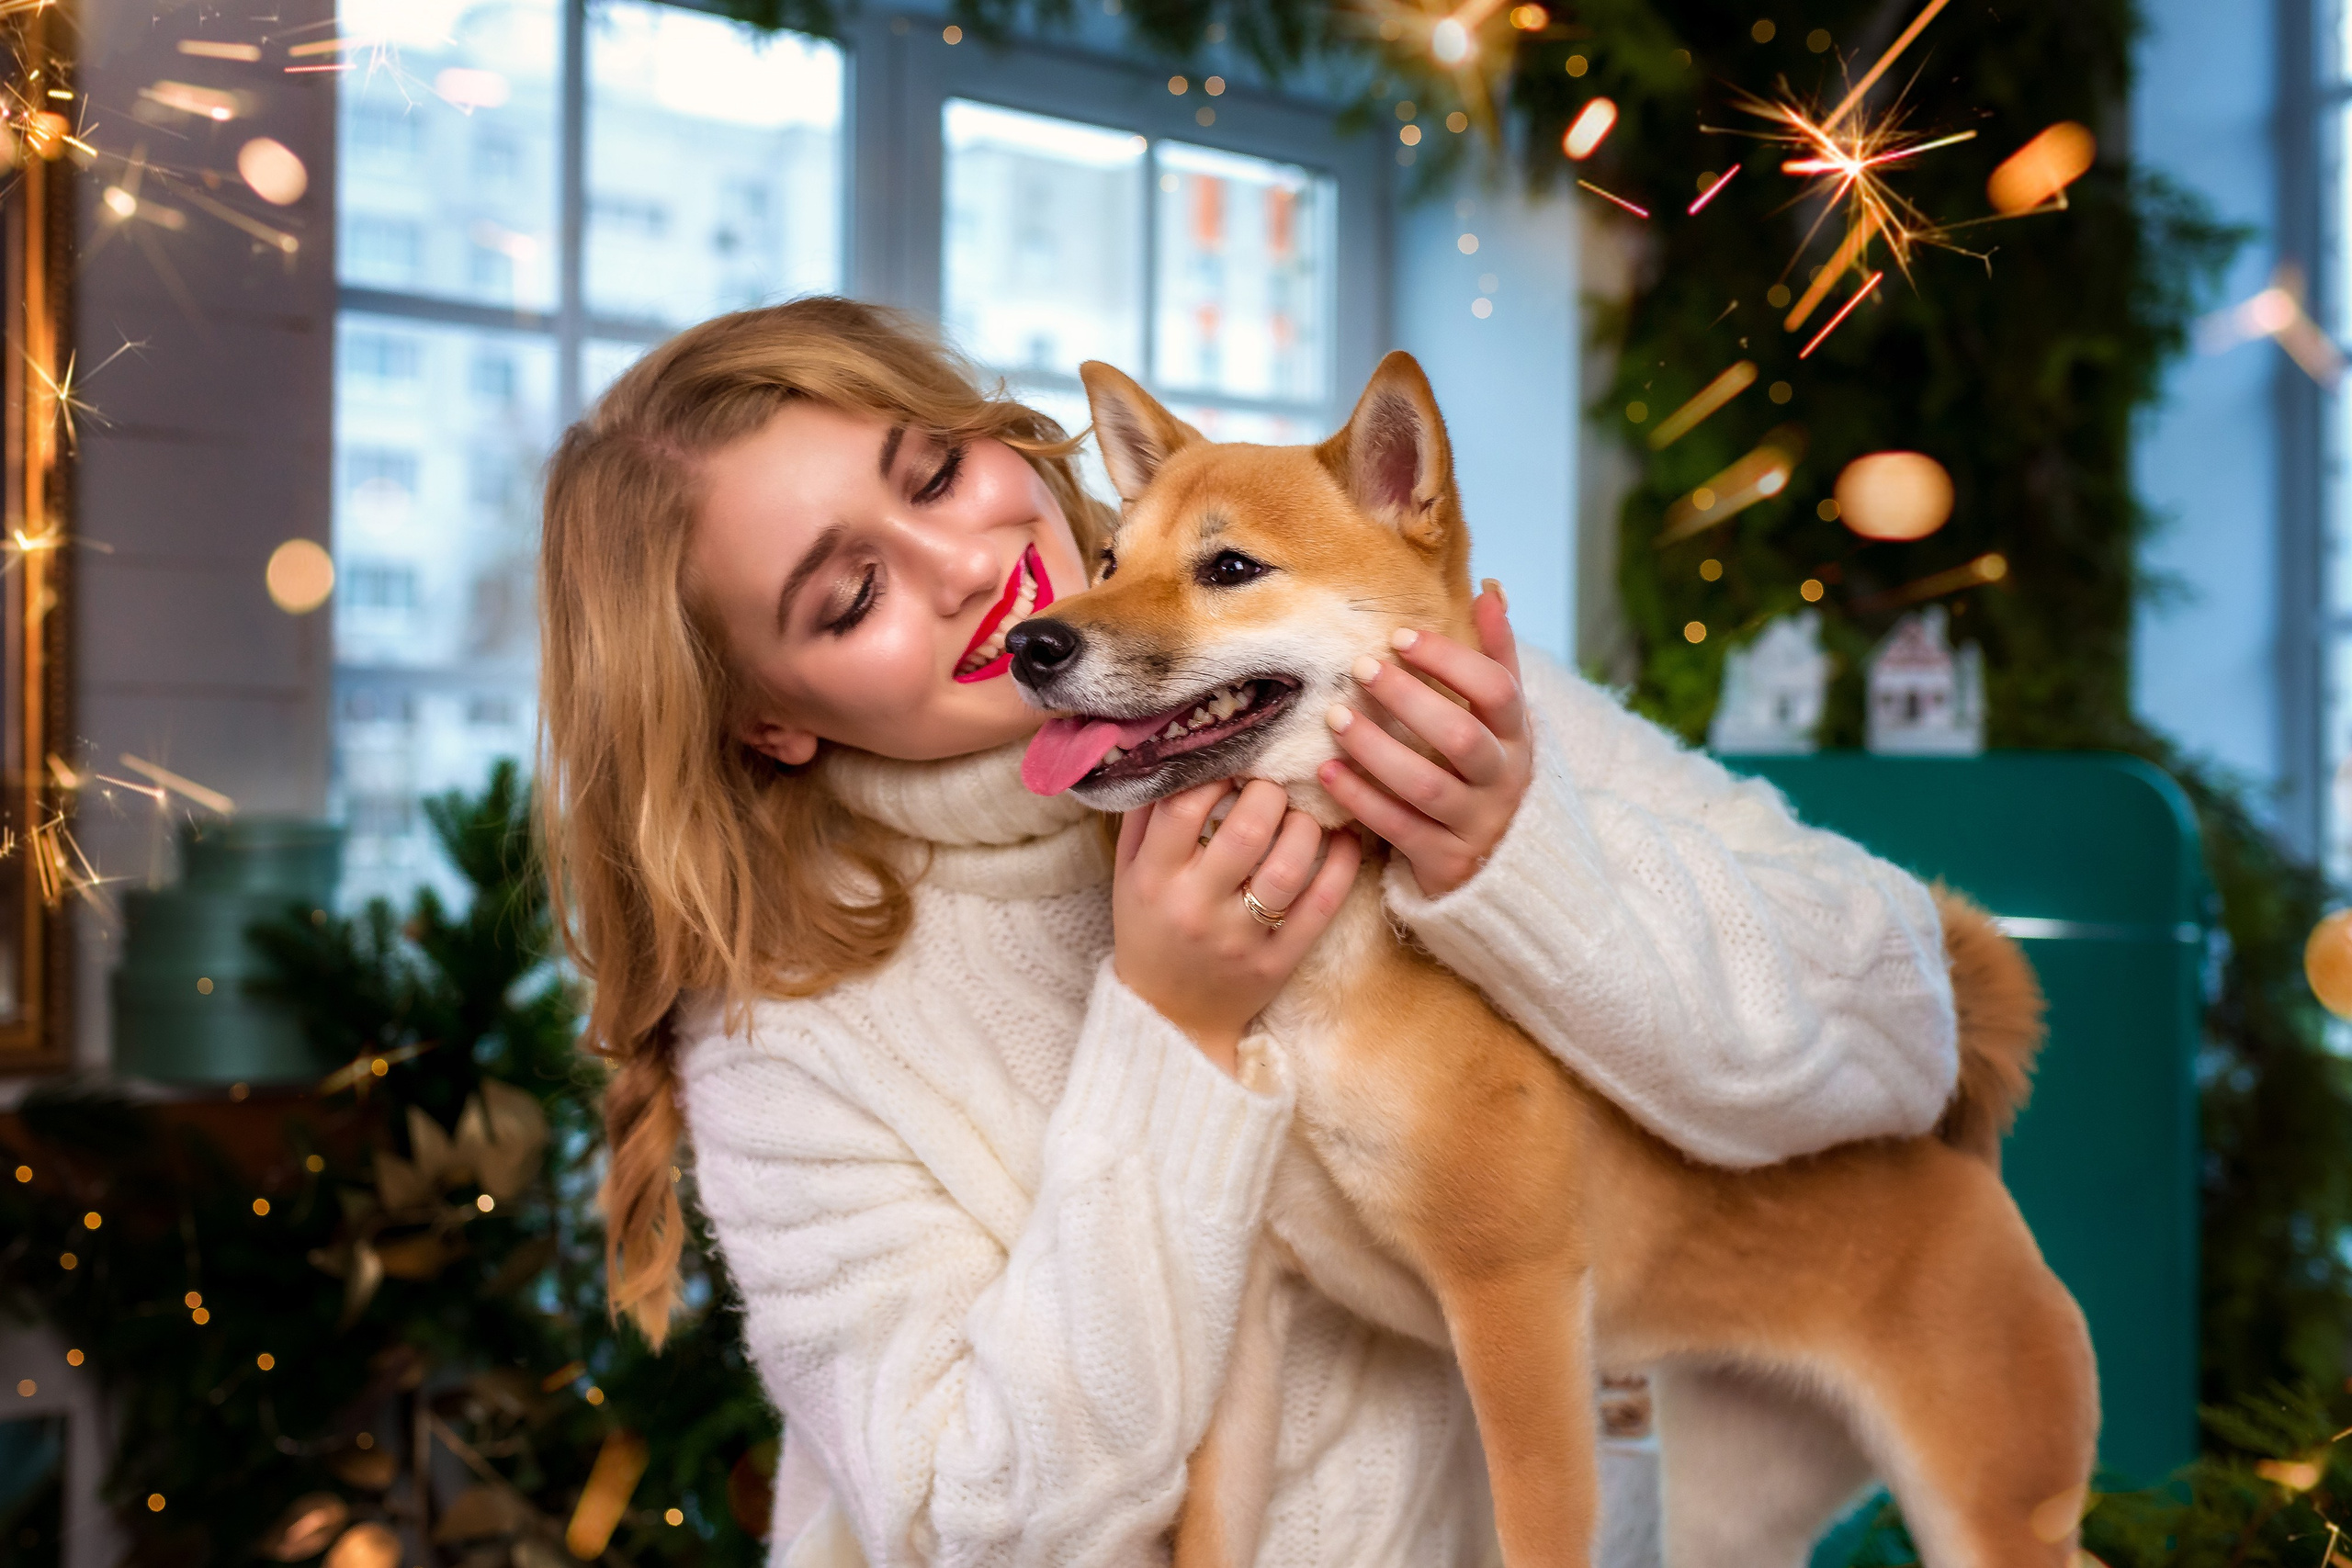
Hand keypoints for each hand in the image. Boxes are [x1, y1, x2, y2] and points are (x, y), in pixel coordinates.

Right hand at [1112, 777, 1363, 1075]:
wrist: (1169, 1016)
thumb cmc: (1148, 929)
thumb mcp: (1128, 875)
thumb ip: (1146, 817)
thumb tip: (1175, 751)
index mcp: (1154, 880)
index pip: (1184, 808)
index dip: (1215, 771)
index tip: (1232, 760)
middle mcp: (1196, 908)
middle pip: (1247, 830)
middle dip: (1270, 791)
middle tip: (1275, 782)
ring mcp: (1241, 938)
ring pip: (1289, 866)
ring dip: (1306, 824)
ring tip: (1303, 811)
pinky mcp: (1278, 961)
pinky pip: (1321, 905)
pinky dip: (1342, 864)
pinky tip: (1344, 838)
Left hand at [1316, 580, 1530, 898]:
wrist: (1500, 864)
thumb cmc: (1486, 770)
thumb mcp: (1501, 718)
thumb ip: (1495, 657)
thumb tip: (1490, 587)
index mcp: (1518, 736)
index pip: (1497, 689)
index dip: (1450, 660)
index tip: (1400, 636)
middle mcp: (1504, 780)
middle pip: (1460, 737)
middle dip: (1408, 699)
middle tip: (1361, 668)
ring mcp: (1476, 823)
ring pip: (1426, 785)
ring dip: (1376, 748)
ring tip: (1335, 716)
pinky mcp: (1446, 861)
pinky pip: (1399, 827)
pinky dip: (1361, 798)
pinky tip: (1327, 770)